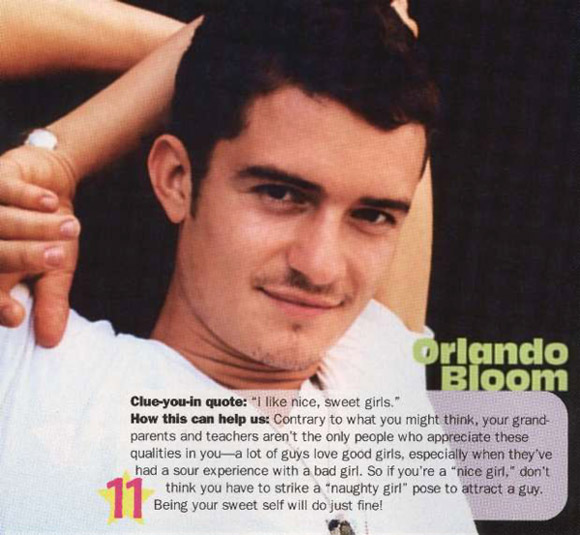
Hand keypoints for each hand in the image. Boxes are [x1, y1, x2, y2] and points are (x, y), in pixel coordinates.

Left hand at [0, 145, 79, 346]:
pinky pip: (7, 189)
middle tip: (56, 258)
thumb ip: (49, 303)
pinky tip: (52, 203)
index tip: (16, 317)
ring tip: (71, 229)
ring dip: (37, 227)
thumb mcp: (55, 270)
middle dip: (23, 257)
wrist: (50, 184)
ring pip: (3, 222)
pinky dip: (29, 198)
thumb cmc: (48, 232)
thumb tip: (51, 340)